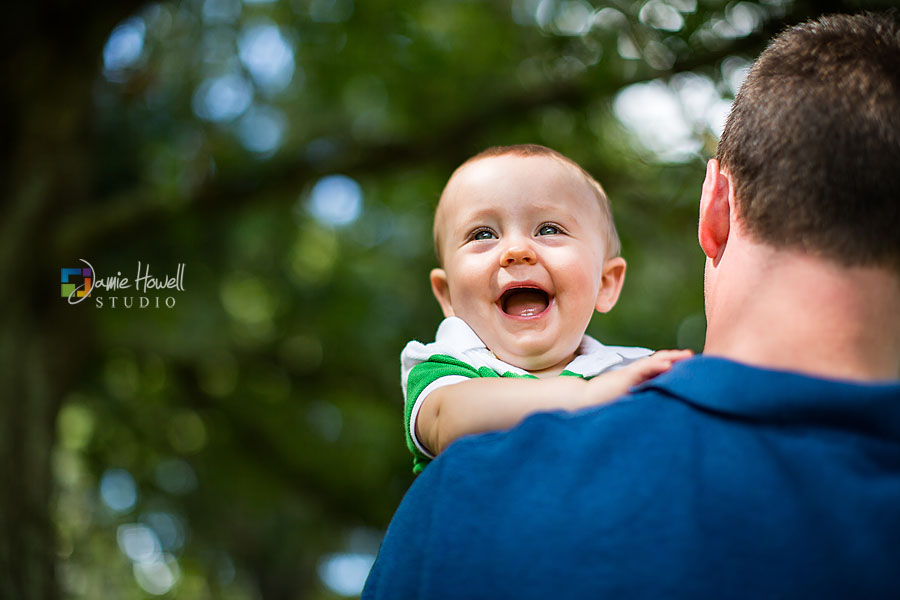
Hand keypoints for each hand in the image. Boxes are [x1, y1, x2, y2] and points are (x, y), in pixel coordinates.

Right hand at [577, 349, 692, 408]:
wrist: (582, 400)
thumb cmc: (601, 402)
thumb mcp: (625, 399)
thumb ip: (638, 397)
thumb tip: (654, 407)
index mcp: (636, 379)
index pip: (657, 368)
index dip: (672, 364)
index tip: (688, 364)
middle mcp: (635, 375)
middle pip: (658, 362)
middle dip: (675, 358)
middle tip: (691, 355)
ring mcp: (630, 375)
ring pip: (654, 363)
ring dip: (671, 358)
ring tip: (686, 355)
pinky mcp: (625, 378)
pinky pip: (643, 370)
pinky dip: (655, 366)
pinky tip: (668, 365)